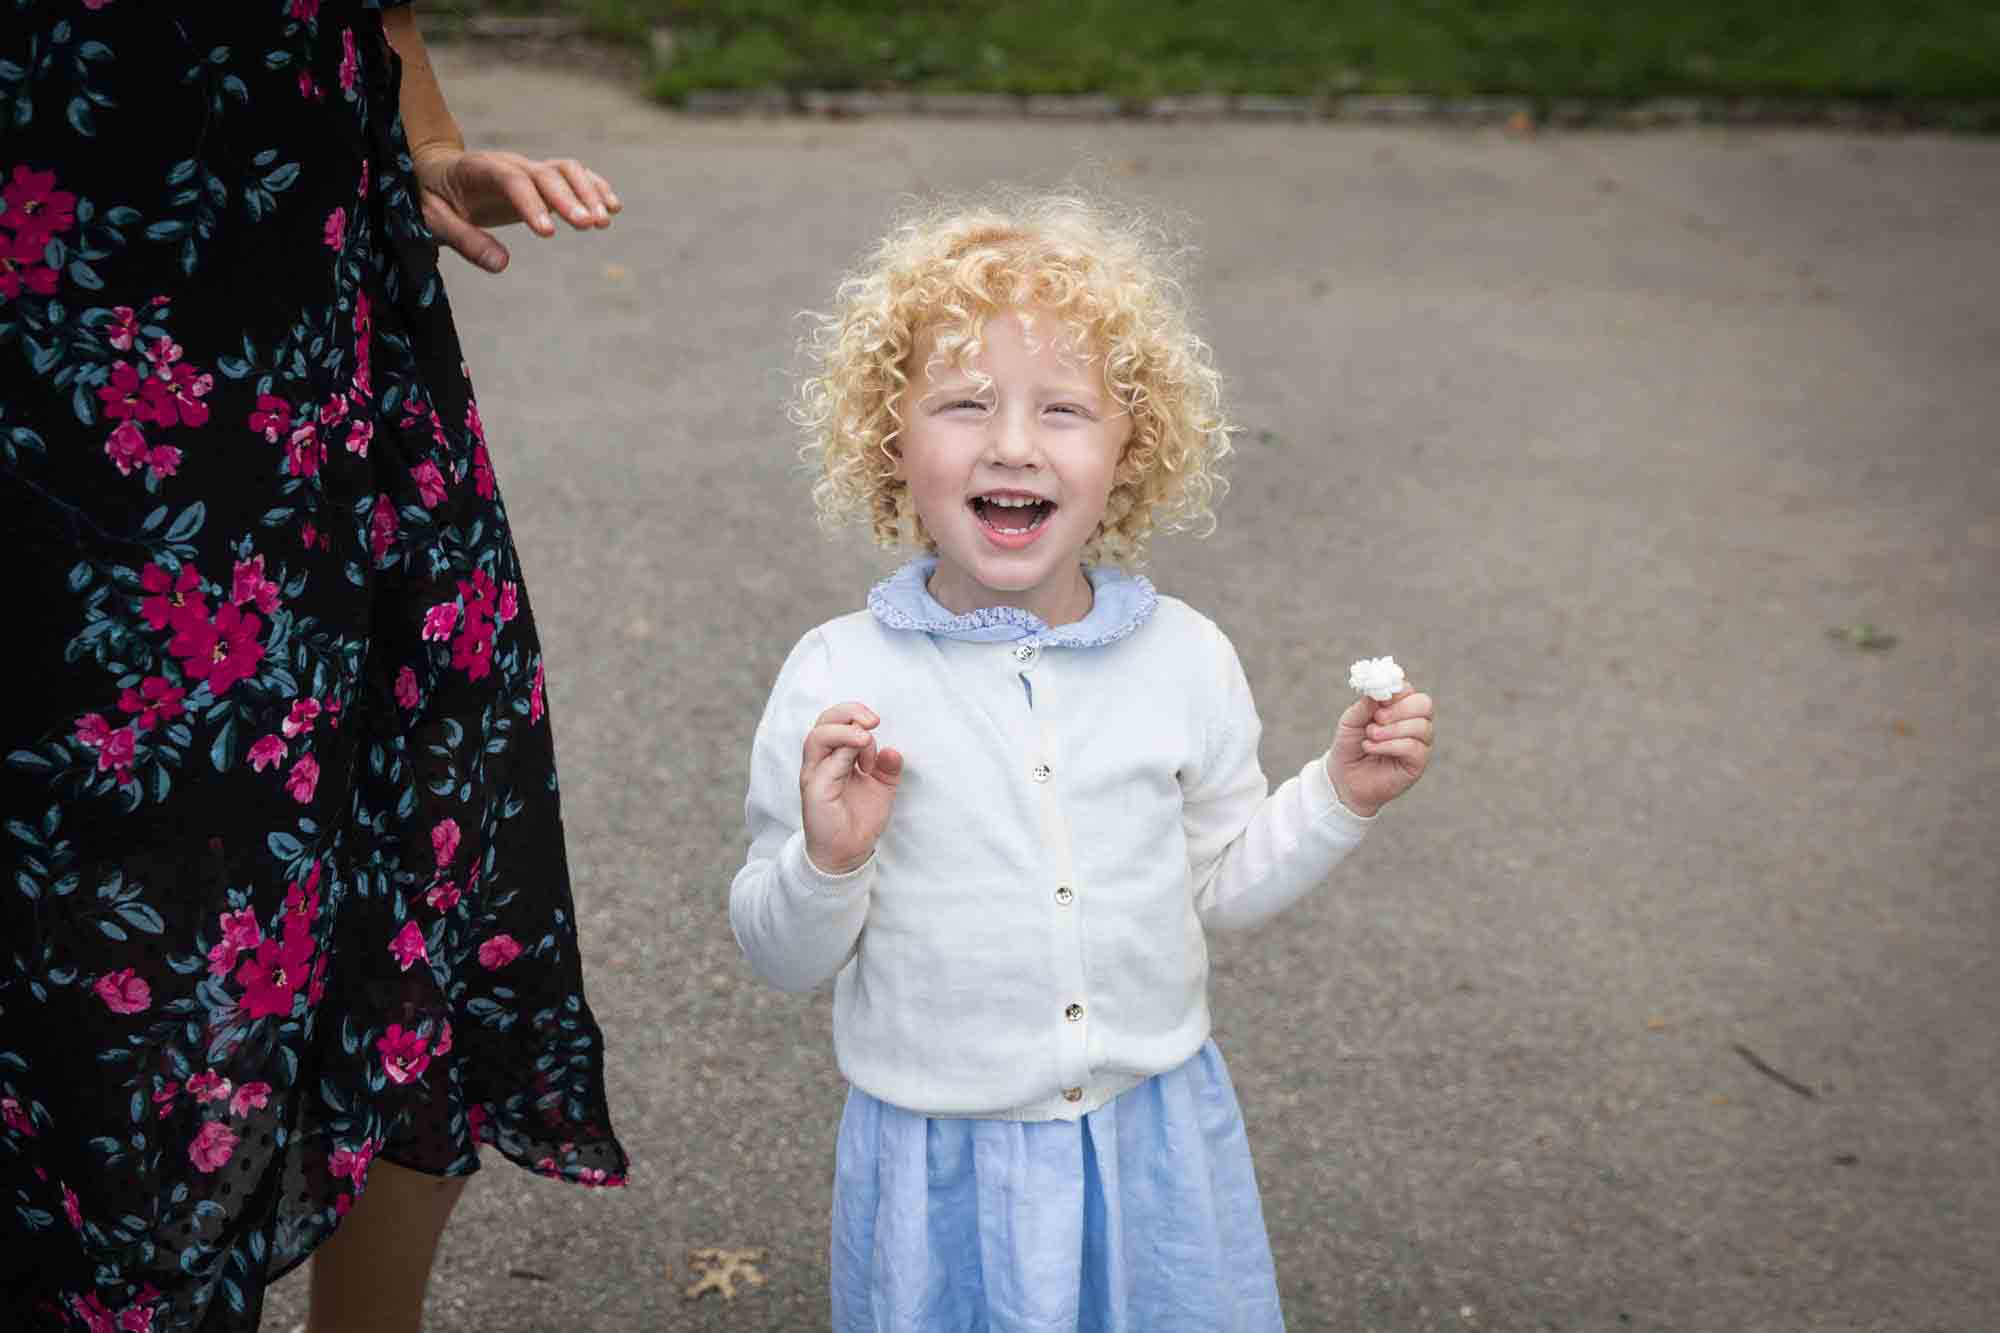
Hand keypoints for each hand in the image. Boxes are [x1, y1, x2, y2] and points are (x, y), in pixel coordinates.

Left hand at [410, 145, 620, 272]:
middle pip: (546, 173)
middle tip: (590, 226)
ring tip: (605, 221)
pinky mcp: (542, 180)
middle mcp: (510, 164)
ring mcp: (529, 169)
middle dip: (570, 199)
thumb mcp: (434, 221)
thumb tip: (502, 264)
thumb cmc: (433, 198)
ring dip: (589, 192)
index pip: (510, 180)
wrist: (438, 174)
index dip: (530, 203)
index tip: (548, 233)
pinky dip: (595, 187)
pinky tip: (613, 208)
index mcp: (479, 170)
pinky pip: (574, 177)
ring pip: (566, 170)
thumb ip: (466, 240)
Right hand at [800, 702, 903, 874]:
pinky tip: (864, 761)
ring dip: (845, 731)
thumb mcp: (883, 787)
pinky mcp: (816, 791)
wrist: (849, 852)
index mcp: (834, 756)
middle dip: (848, 712)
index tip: (877, 722)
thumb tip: (892, 749)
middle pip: (823, 722)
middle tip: (873, 721)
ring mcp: (815, 775)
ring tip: (866, 737)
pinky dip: (844, 754)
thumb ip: (888, 767)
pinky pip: (825, 765)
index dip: (856, 715)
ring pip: (817, 737)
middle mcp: (821, 762)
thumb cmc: (860, 818)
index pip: (836, 721)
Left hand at [1327, 685, 1434, 817]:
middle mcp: (1414, 722)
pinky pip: (1414, 747)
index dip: (1394, 691)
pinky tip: (1372, 748)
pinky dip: (1390, 745)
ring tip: (1370, 737)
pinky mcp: (1418, 762)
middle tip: (1377, 719)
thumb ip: (1365, 705)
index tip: (1378, 700)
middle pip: (1424, 704)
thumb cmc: (1349, 746)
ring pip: (1421, 726)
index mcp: (1399, 707)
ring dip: (1391, 730)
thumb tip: (1379, 692)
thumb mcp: (1350, 721)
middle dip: (1398, 710)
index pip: (1408, 690)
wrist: (1344, 778)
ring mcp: (1419, 743)